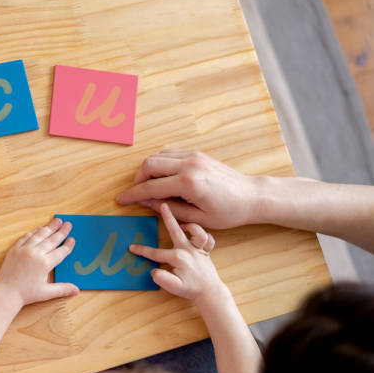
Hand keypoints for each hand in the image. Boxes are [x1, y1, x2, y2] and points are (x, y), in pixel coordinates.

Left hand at [0, 218, 78, 306]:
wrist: (6, 293)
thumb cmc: (26, 294)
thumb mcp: (46, 293)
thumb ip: (63, 289)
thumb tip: (77, 290)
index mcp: (45, 264)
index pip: (60, 252)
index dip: (68, 245)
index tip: (72, 239)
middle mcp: (35, 254)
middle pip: (52, 240)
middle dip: (61, 232)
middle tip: (68, 224)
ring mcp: (24, 250)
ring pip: (39, 235)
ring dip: (49, 227)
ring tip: (56, 221)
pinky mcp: (15, 249)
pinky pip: (26, 237)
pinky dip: (34, 232)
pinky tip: (39, 228)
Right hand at [116, 149, 259, 228]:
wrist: (251, 196)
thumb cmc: (228, 212)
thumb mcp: (197, 218)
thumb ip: (168, 209)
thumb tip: (146, 202)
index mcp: (188, 183)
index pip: (151, 187)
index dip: (133, 194)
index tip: (121, 199)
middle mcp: (188, 165)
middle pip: (149, 165)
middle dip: (138, 179)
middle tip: (138, 193)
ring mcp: (193, 156)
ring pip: (158, 156)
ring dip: (148, 170)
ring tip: (150, 187)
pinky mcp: (196, 154)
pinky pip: (169, 154)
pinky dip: (160, 164)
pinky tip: (163, 178)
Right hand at [130, 203, 222, 301]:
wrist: (210, 292)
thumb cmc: (191, 290)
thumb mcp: (175, 288)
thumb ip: (163, 279)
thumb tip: (154, 271)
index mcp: (178, 257)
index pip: (156, 253)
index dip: (142, 250)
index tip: (132, 247)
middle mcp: (188, 250)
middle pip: (176, 230)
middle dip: (168, 217)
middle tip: (163, 205)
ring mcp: (198, 249)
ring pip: (196, 231)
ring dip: (190, 226)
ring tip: (182, 224)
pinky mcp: (205, 251)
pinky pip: (208, 239)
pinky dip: (204, 235)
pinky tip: (195, 236)